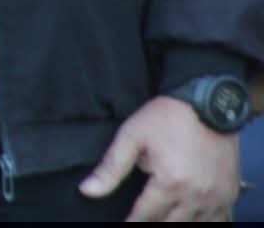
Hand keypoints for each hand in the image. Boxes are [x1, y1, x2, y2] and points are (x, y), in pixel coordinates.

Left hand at [78, 94, 239, 220]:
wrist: (208, 103)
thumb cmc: (166, 117)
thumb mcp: (131, 136)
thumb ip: (111, 168)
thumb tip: (87, 191)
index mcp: (169, 182)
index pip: (145, 215)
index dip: (131, 222)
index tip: (122, 225)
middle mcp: (195, 194)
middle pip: (170, 224)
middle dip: (153, 224)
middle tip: (141, 219)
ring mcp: (217, 196)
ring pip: (195, 226)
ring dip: (176, 224)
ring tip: (161, 218)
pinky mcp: (229, 192)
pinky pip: (220, 220)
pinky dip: (204, 222)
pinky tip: (190, 219)